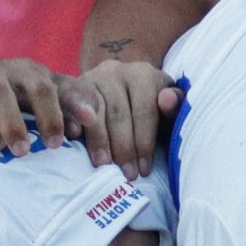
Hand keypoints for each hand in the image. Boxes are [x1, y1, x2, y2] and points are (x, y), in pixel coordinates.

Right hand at [0, 53, 174, 165]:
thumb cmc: (22, 96)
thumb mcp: (53, 94)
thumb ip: (85, 101)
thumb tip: (150, 104)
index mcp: (28, 72)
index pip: (46, 85)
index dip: (57, 110)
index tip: (67, 141)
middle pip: (2, 89)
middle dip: (16, 121)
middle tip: (28, 152)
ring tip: (2, 150)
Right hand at [62, 58, 180, 171]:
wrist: (120, 90)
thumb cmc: (149, 108)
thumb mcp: (166, 109)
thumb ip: (175, 105)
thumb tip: (168, 100)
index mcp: (144, 74)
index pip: (144, 111)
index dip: (145, 142)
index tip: (144, 170)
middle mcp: (116, 71)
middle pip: (119, 113)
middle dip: (123, 147)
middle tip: (126, 174)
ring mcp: (92, 77)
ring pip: (95, 111)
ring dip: (98, 140)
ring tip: (103, 164)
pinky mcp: (71, 85)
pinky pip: (70, 103)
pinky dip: (72, 119)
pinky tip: (74, 136)